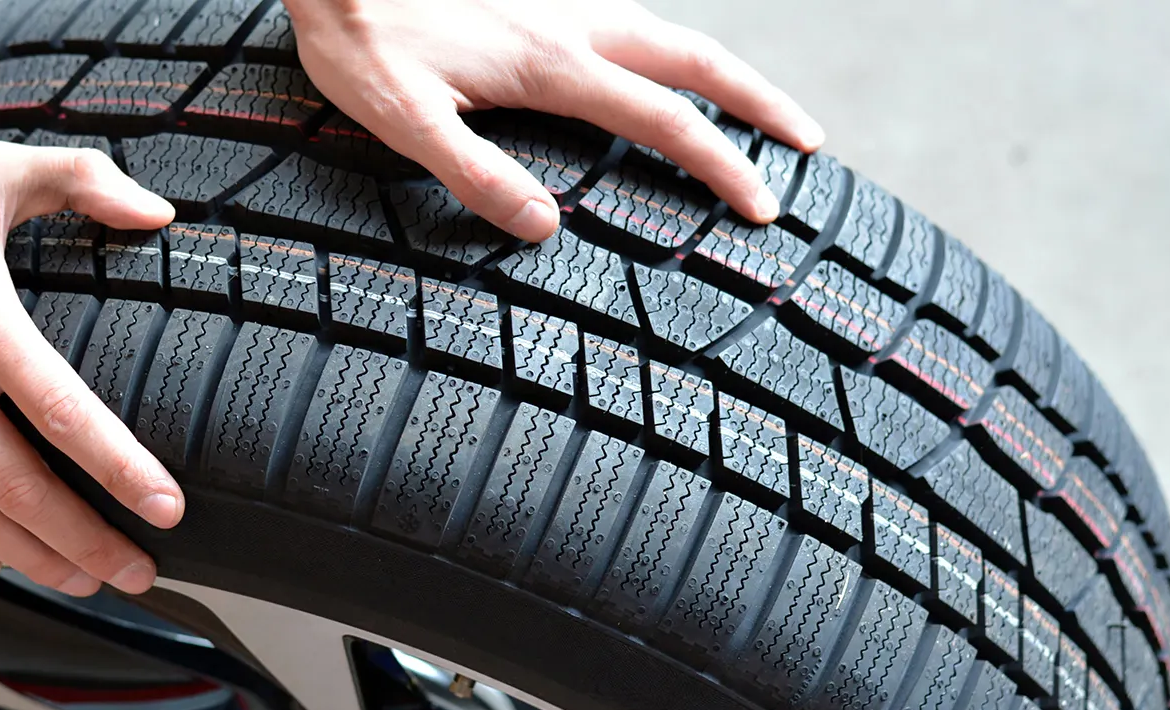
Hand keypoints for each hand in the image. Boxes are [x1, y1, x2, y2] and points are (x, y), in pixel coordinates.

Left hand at [287, 0, 823, 240]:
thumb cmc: (360, 39)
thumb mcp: (402, 118)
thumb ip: (474, 174)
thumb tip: (546, 227)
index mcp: (551, 64)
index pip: (664, 121)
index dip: (721, 166)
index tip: (761, 207)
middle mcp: (572, 23)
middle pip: (695, 59)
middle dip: (759, 101)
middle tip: (809, 142)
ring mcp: (562, 1)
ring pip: (667, 32)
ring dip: (722, 70)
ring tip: (757, 108)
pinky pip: (630, 20)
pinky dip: (670, 50)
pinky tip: (663, 66)